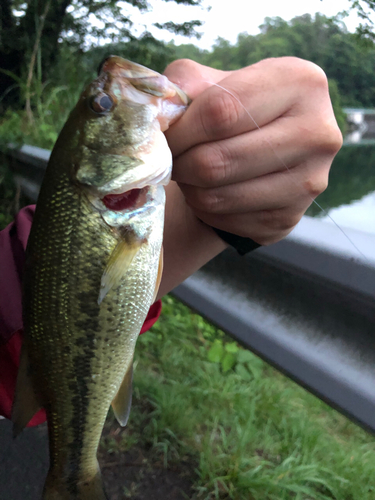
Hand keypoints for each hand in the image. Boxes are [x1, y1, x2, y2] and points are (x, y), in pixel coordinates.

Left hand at [164, 57, 342, 244]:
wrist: (259, 154)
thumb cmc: (232, 111)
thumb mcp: (212, 82)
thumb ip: (185, 84)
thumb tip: (160, 110)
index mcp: (301, 83)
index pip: (221, 111)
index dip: (179, 130)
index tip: (162, 136)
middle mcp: (318, 133)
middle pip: (217, 160)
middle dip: (180, 163)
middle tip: (171, 159)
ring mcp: (309, 183)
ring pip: (217, 196)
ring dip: (190, 188)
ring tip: (190, 174)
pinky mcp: (290, 219)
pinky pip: (225, 221)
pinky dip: (205, 210)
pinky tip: (211, 192)